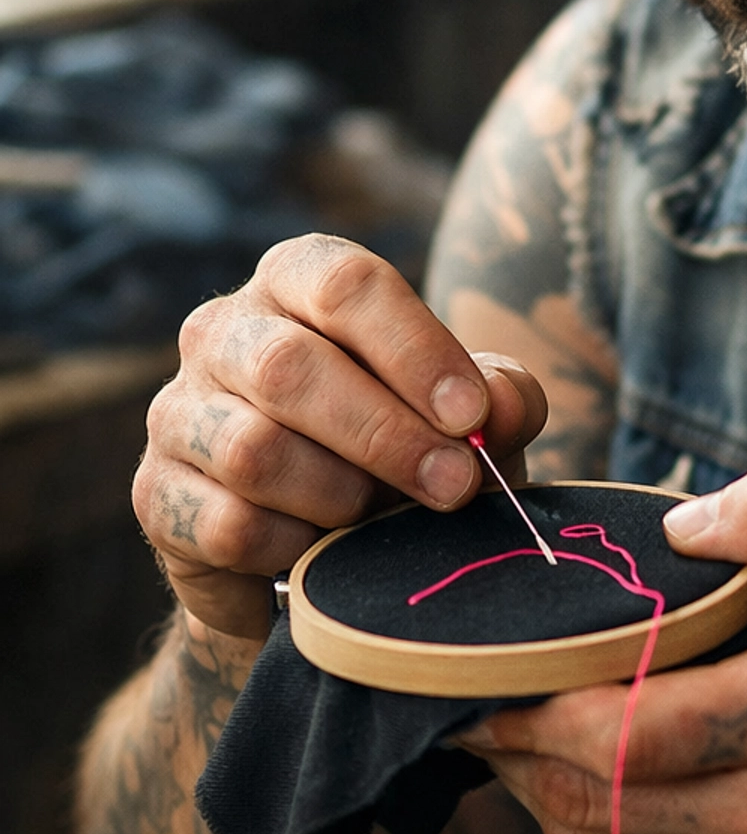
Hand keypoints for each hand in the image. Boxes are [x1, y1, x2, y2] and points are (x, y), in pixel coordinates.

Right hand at [135, 235, 547, 643]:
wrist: (319, 550)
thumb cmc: (400, 452)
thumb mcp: (465, 418)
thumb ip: (501, 399)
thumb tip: (502, 406)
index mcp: (297, 282)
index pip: (345, 284)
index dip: (414, 349)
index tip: (471, 416)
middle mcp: (223, 331)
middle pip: (290, 367)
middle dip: (387, 435)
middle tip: (454, 486)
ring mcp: (178, 411)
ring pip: (254, 451)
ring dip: (342, 496)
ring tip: (380, 517)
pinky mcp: (157, 494)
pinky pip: (229, 525)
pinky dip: (295, 548)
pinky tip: (322, 551)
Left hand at [461, 458, 746, 833]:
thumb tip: (674, 526)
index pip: (617, 733)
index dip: (527, 708)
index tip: (475, 671)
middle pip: (589, 797)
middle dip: (513, 748)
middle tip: (470, 698)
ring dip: (544, 794)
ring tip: (513, 734)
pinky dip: (604, 830)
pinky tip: (595, 779)